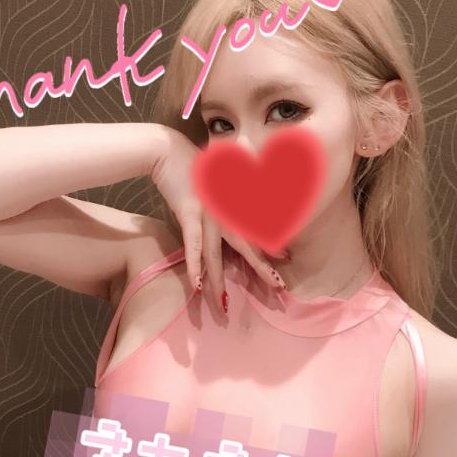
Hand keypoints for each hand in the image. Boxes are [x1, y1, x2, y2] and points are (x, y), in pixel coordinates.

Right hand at [151, 129, 287, 311]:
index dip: (271, 245)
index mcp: (234, 204)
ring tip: (224, 305)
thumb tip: (239, 213)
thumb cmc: (194, 167)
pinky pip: (193, 245)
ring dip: (220, 281)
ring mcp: (209, 213)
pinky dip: (194, 267)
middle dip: (262, 269)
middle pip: (246, 246)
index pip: (258, 230)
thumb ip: (229, 197)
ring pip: (217, 254)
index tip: (286, 259)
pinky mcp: (189, 213)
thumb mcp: (219, 179)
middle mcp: (226, 211)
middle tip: (278, 289)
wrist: (169, 151)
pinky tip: (197, 287)